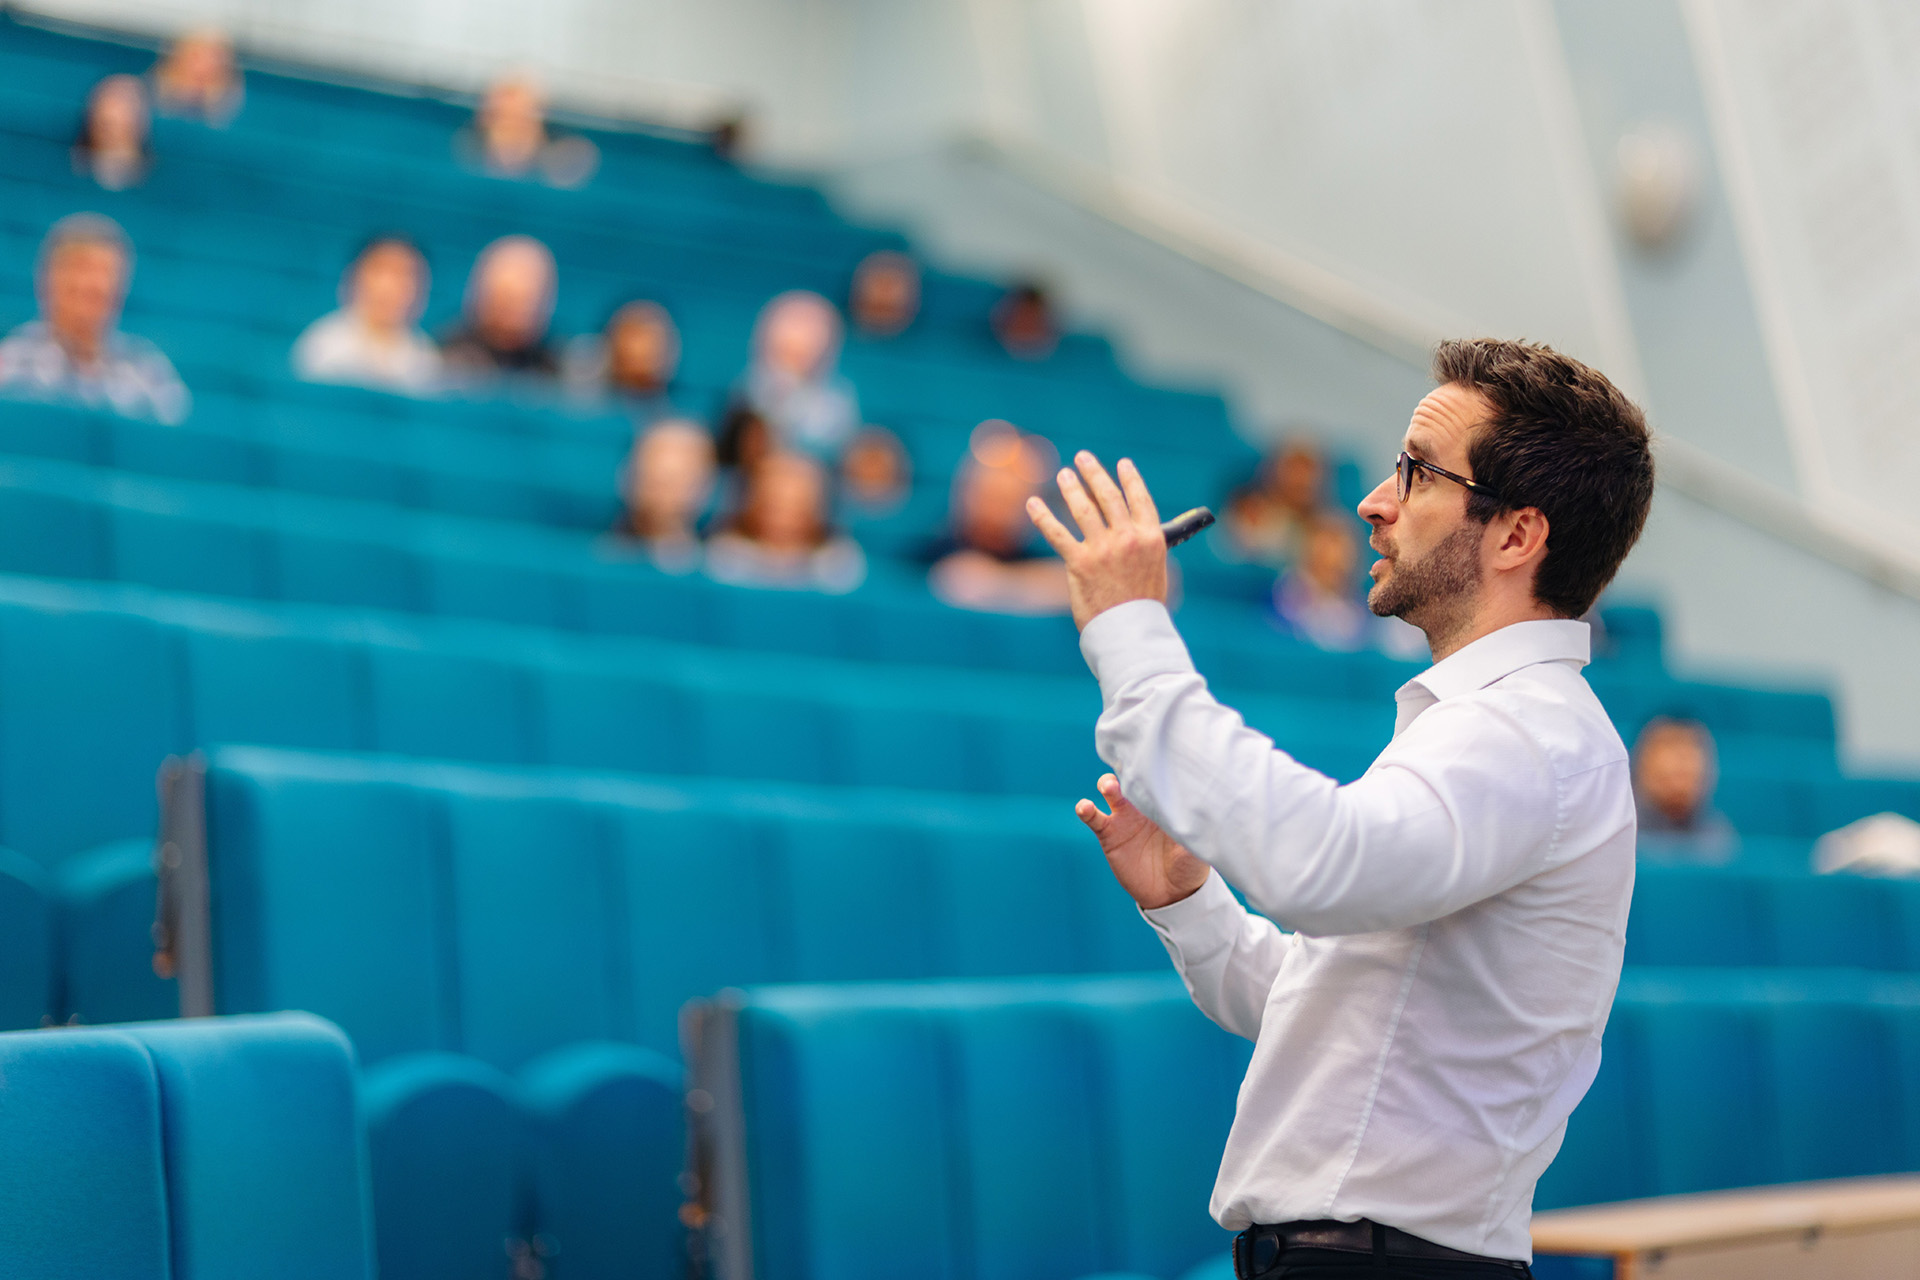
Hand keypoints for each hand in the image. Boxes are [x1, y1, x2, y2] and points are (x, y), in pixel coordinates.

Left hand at [1026, 451, 1167, 629]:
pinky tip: (1032, 504)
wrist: (1130, 631)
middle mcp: (1128, 538)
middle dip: (1094, 473)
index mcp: (1152, 538)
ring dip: (1071, 487)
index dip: (1130, 479)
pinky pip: (1057, 533)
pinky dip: (1042, 516)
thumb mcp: (1155, 570)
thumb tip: (1133, 528)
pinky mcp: (1079, 563)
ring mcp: (1103, 550)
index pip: (1140, 499)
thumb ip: (1145, 546)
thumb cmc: (1143, 605)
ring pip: (1082, 509)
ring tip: (1064, 474)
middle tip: (1083, 458)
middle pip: (1108, 497)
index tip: (1122, 463)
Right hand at [1075, 773, 1209, 909]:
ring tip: (1109, 787)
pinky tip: (1084, 807)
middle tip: (1130, 765)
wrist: (1171, 894)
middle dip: (1129, 767)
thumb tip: (1197, 815)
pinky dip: (1086, 810)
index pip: (1158, 777)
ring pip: (1110, 792)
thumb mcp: (1196, 849)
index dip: (1154, 765)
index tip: (1153, 755)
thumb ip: (1193, 832)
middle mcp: (1144, 806)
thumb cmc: (1189, 866)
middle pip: (1132, 777)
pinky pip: (1094, 818)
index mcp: (1166, 803)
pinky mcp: (1108, 834)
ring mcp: (1124, 818)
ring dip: (1107, 784)